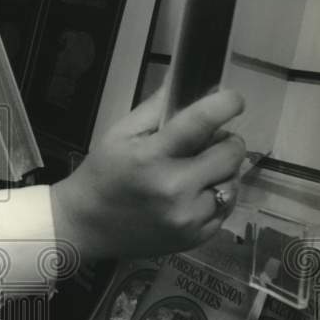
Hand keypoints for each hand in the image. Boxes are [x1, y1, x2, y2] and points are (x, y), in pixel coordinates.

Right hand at [50, 87, 245, 263]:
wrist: (85, 226)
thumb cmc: (103, 174)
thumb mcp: (121, 133)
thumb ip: (159, 108)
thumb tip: (197, 82)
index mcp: (151, 157)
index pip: (202, 121)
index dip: (226, 104)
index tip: (232, 100)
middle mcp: (174, 189)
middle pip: (230, 153)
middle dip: (223, 141)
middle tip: (204, 144)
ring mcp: (188, 218)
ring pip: (234, 181)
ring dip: (221, 171)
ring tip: (197, 172)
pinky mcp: (196, 237)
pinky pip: (227, 207)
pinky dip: (216, 196)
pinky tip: (194, 195)